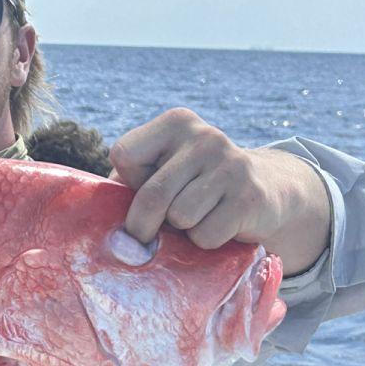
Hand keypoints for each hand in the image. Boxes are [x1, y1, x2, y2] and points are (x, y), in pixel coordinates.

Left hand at [109, 108, 331, 274]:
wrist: (267, 191)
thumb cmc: (194, 187)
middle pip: (151, 195)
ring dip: (181, 231)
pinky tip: (218, 225)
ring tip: (195, 218)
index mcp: (176, 123)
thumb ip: (127, 183)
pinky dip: (205, 242)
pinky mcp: (249, 197)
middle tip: (148, 234)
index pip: (123, 154)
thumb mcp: (161, 171)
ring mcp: (231, 165)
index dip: (128, 182)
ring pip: (180, 218)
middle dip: (143, 225)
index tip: (144, 187)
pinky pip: (205, 235)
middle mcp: (205, 137)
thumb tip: (97, 222)